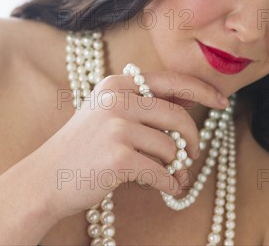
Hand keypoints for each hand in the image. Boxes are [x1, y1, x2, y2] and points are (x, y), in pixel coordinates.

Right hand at [45, 70, 228, 219]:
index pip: (171, 80)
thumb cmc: (83, 147)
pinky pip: (162, 172)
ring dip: (177, 167)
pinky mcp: (118, 157)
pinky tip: (167, 188)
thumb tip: (191, 100)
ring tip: (171, 176)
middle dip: (192, 139)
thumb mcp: (108, 112)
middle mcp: (117, 99)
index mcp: (117, 83)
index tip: (223, 101)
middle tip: (192, 154)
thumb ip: (145, 103)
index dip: (202, 90)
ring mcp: (116, 127)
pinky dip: (170, 184)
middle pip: (178, 116)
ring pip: (170, 148)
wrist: (45, 178)